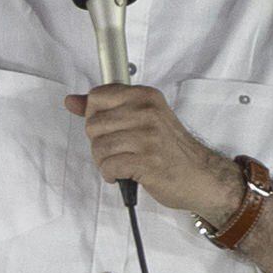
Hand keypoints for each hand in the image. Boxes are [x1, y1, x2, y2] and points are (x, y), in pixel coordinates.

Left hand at [64, 84, 244, 220]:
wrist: (201, 176)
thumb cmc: (170, 149)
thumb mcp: (142, 118)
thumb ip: (106, 108)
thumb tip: (71, 101)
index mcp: (145, 96)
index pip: (97, 96)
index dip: (95, 116)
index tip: (109, 128)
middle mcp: (147, 112)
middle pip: (93, 124)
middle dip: (99, 143)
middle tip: (118, 150)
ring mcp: (148, 137)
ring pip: (99, 147)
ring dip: (104, 161)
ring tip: (121, 163)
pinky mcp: (147, 162)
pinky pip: (109, 166)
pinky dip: (111, 174)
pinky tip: (123, 174)